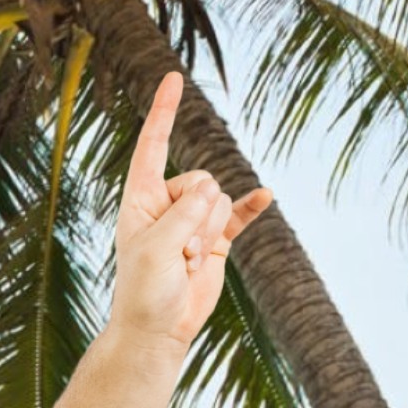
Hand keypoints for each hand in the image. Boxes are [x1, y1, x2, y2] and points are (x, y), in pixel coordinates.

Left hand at [110, 71, 272, 352]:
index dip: (164, 113)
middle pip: (200, 180)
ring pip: (219, 201)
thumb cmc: (144, 291)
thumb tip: (215, 189)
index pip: (153, 146)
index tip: (173, 77)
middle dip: (196, 217)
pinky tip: (266, 197)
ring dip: (208, 234)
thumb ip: (185, 215)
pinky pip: (238, 215)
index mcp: (141, 200)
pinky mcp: (214, 239)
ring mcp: (193, 220)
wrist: (158, 330)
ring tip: (188, 264)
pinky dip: (251, 208)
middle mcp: (167, 204)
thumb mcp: (156, 251)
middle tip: (179, 254)